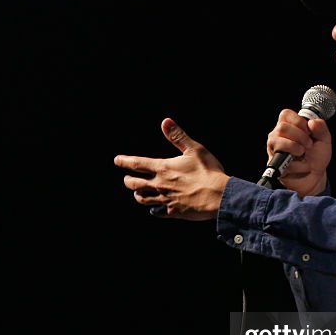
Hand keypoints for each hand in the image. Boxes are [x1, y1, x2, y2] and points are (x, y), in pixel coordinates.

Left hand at [114, 118, 228, 219]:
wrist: (219, 197)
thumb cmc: (208, 171)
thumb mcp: (194, 149)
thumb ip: (178, 136)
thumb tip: (165, 122)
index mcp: (163, 168)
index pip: (137, 164)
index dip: (125, 161)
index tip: (117, 160)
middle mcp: (160, 185)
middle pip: (135, 184)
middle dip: (128, 181)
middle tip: (126, 179)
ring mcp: (165, 200)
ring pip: (143, 199)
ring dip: (138, 195)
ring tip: (137, 193)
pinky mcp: (173, 212)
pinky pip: (157, 212)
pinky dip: (153, 209)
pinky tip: (154, 209)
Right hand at [266, 109, 331, 196]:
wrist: (314, 177)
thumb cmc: (316, 157)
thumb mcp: (324, 140)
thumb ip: (321, 128)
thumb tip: (311, 122)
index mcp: (289, 126)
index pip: (285, 114)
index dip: (298, 121)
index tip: (309, 131)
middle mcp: (278, 136)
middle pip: (282, 127)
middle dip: (299, 136)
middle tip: (308, 145)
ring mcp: (274, 149)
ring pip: (277, 141)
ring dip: (294, 147)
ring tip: (302, 153)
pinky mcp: (273, 162)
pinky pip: (279, 158)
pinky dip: (293, 162)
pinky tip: (298, 163)